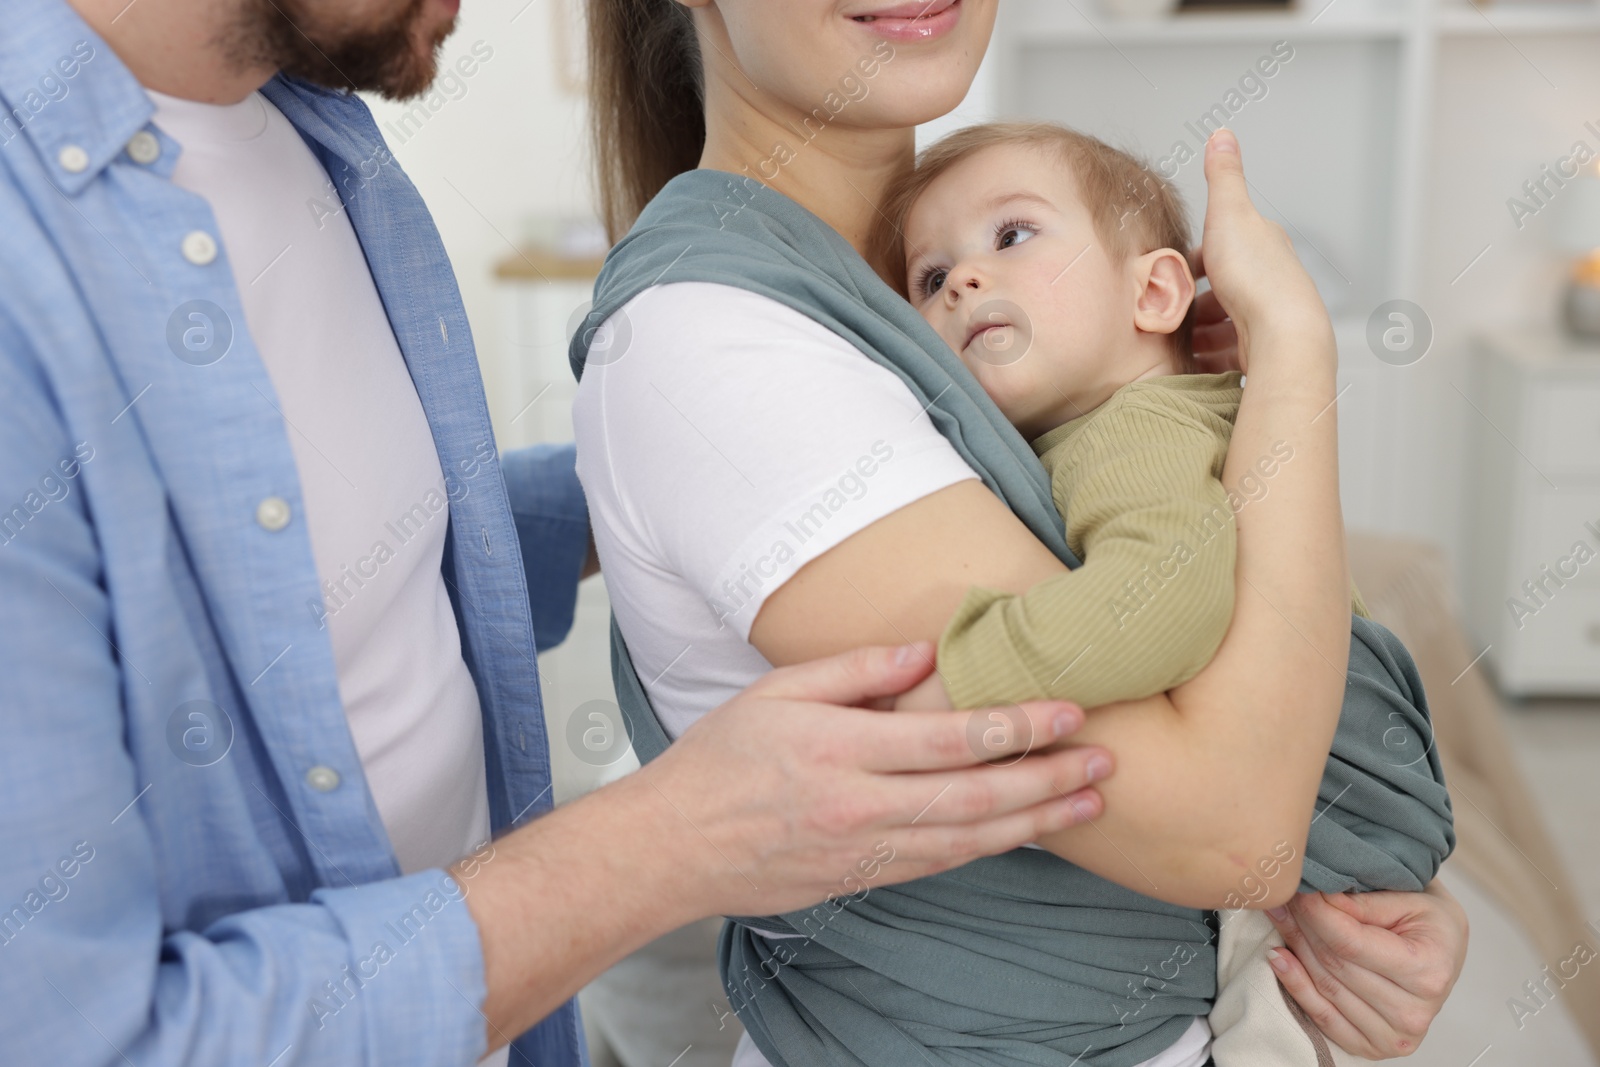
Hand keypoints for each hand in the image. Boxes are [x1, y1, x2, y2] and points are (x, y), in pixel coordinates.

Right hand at [639, 641, 1110, 917]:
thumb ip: (854, 669)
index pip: (950, 740)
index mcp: (841, 749)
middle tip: (1103, 761)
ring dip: (1035, 820)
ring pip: (969, 839)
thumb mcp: (777, 691)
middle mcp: (861, 806)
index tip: (1066, 712)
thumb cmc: (720, 759)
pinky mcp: (863, 877)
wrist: (675, 845)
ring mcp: (865, 850)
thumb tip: (925, 652)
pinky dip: (990, 847)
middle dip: (1047, 778)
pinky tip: (1025, 832)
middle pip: (975, 794)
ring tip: (1087, 803)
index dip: (1016, 728)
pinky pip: (941, 863)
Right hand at [1190, 130, 1333, 372]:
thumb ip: (1222, 177)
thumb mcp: (1230, 214)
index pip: (1222, 248)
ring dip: (1198, 334)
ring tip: (1172, 343)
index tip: (1169, 275)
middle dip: (1193, 302)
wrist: (1284, 334)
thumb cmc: (1256, 275)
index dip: (1193, 261)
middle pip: (1222, 289)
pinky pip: (1228, 355)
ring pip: (1224, 324)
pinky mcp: (1262, 349)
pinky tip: (1190, 364)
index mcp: (1263, 244)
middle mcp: (1270, 279)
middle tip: (1164, 313)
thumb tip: (1223, 135)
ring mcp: (1267, 317)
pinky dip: (1207, 359)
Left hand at [1265, 880, 1468, 1057]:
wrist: (1446, 951)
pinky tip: (1278, 958)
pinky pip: (1322, 1018)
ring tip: (1279, 915)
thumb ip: (1361, 903)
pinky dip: (1296, 986)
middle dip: (1301, 925)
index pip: (1349, 942)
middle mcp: (1413, 1013)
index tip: (1296, 888)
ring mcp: (1393, 1037)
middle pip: (1333, 965)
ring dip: (1293, 948)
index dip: (1315, 913)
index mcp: (1428, 972)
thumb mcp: (1407, 898)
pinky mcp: (1372, 1047)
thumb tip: (1313, 896)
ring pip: (1324, 987)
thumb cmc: (1430, 922)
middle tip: (1282, 896)